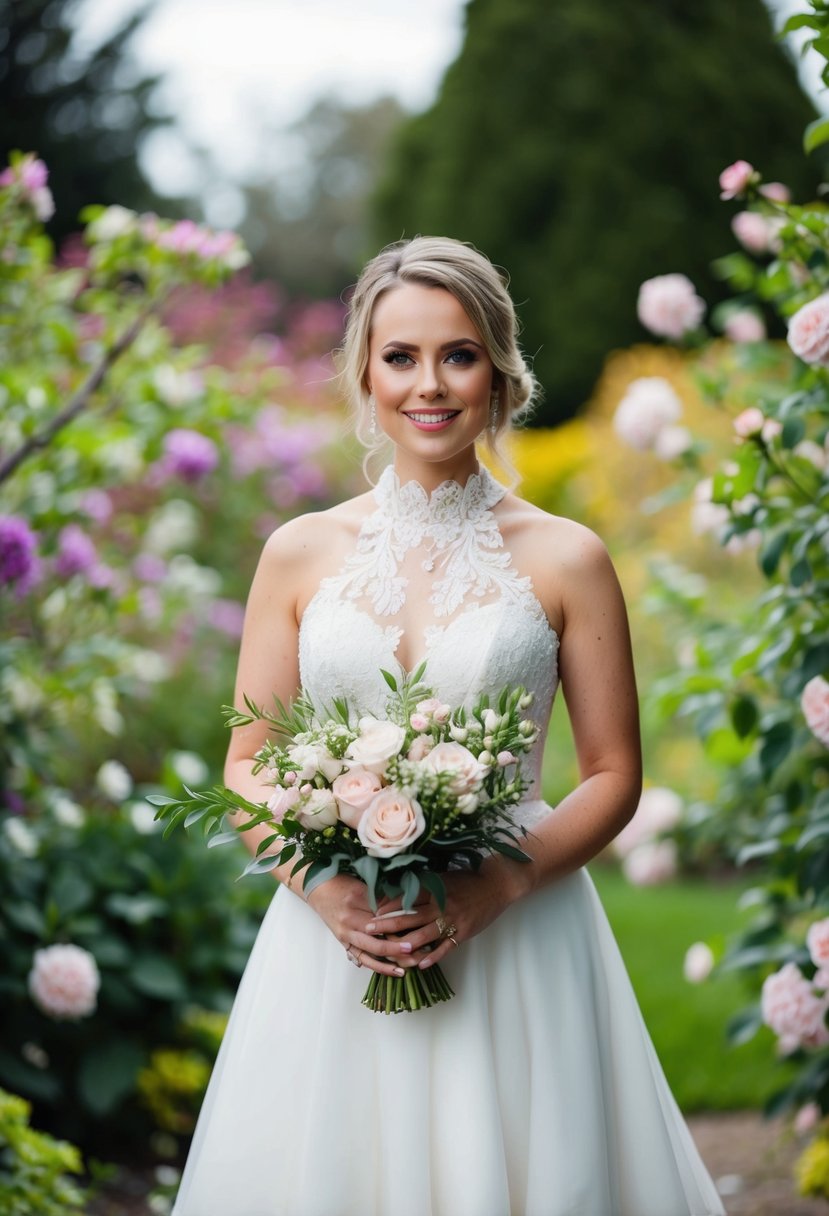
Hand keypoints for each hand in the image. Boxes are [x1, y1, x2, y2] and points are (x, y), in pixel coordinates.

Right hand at [304, 874, 415, 977]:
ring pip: (368, 954)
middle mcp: (349, 924)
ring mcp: (345, 935)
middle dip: (395, 949)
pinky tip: (389, 970)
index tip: (416, 930)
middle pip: (374, 942)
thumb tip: (407, 906)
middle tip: (414, 952)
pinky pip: (360, 958)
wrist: (317, 889)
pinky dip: (375, 966)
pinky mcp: (343, 942)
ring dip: (386, 965)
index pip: (381, 920)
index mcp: (356, 905)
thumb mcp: (363, 886)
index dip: (399, 926)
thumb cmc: (342, 883)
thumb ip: (383, 898)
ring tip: (404, 970)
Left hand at [362, 857, 533, 970]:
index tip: (373, 910)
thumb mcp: (445, 876)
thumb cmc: (468, 880)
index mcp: (435, 889)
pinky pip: (445, 947)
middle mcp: (440, 905)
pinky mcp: (463, 932)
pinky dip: (433, 957)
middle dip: (387, 924)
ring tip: (388, 950)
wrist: (496, 885)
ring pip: (424, 935)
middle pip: (409, 917)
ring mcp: (452, 920)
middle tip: (368, 929)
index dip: (388, 904)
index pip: (406, 897)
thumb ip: (426, 884)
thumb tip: (403, 887)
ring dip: (405, 944)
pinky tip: (420, 964)